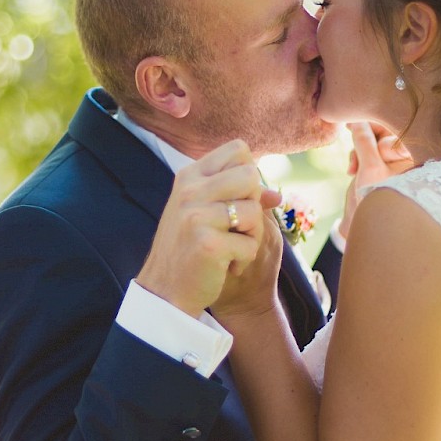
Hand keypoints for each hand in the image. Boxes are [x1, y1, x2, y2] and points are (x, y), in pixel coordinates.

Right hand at [137, 140, 281, 318]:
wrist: (164, 291)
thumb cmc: (189, 250)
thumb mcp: (206, 214)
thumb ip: (238, 197)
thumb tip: (277, 195)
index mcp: (189, 176)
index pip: (238, 149)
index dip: (249, 174)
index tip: (237, 200)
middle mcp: (190, 190)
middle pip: (250, 174)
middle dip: (253, 203)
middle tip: (237, 226)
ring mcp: (196, 216)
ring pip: (254, 211)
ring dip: (252, 235)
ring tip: (232, 248)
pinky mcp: (208, 244)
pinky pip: (250, 243)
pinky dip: (244, 259)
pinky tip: (226, 266)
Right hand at [337, 121, 413, 240]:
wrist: (370, 232)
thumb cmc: (375, 204)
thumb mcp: (369, 169)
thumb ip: (364, 140)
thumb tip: (359, 119)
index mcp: (417, 159)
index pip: (399, 128)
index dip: (376, 124)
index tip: (354, 122)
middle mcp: (414, 161)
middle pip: (388, 132)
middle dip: (366, 137)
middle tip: (348, 134)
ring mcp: (401, 166)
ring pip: (378, 141)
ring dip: (360, 149)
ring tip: (351, 168)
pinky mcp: (388, 171)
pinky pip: (374, 152)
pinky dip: (361, 157)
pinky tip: (352, 170)